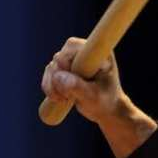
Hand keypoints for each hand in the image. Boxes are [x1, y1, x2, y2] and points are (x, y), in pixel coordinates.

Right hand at [41, 37, 156, 157]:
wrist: (108, 110)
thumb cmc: (108, 103)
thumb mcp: (95, 98)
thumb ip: (78, 87)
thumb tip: (60, 77)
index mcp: (99, 54)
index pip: (76, 47)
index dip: (70, 56)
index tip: (66, 64)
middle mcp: (86, 53)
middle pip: (59, 57)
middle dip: (57, 76)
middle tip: (63, 94)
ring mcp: (75, 61)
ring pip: (51, 66)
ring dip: (51, 84)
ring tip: (62, 99)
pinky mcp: (66, 69)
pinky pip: (49, 74)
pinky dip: (48, 86)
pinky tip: (56, 98)